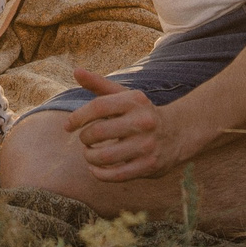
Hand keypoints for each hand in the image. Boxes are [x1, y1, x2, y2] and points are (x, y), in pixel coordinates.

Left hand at [62, 69, 203, 182]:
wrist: (178, 133)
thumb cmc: (141, 113)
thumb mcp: (124, 96)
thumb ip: (99, 85)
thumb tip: (76, 71)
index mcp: (134, 101)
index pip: (98, 107)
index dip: (78, 117)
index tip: (68, 126)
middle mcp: (143, 122)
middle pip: (98, 132)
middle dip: (84, 138)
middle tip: (84, 140)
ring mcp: (147, 145)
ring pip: (104, 156)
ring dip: (89, 157)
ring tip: (89, 154)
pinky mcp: (149, 166)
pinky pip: (116, 175)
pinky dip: (99, 173)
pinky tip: (95, 168)